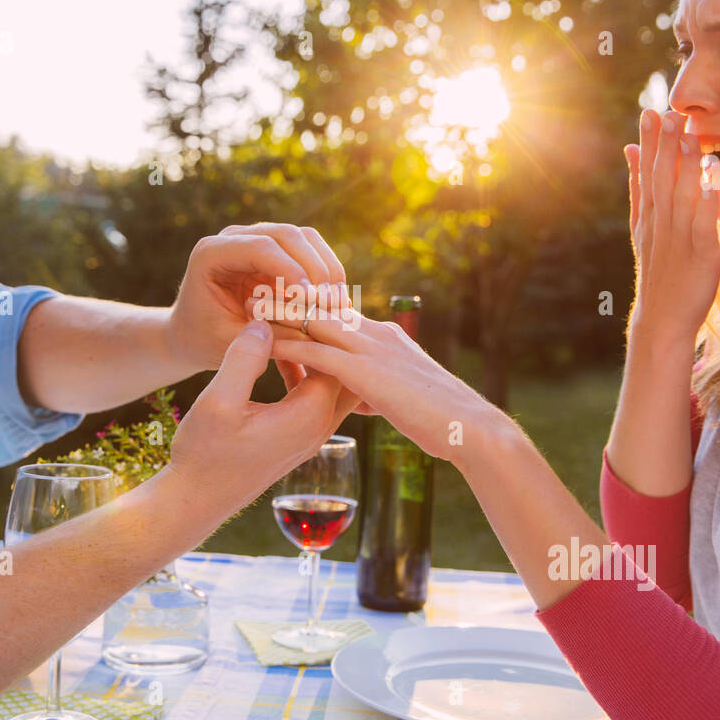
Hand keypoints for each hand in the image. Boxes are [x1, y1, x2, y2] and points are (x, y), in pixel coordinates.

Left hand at [165, 222, 349, 375]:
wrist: (195, 334)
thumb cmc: (205, 340)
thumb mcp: (228, 344)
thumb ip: (261, 336)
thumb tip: (305, 329)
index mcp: (211, 254)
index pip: (258, 248)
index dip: (289, 270)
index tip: (310, 301)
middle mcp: (234, 238)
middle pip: (286, 234)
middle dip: (313, 268)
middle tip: (331, 304)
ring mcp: (258, 240)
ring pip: (305, 238)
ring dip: (326, 269)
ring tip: (337, 304)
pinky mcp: (277, 252)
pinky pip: (311, 252)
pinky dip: (327, 274)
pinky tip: (334, 302)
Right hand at [167, 320, 360, 513]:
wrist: (197, 499)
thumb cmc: (204, 454)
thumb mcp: (219, 402)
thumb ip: (243, 360)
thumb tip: (263, 323)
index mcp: (309, 413)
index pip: (335, 354)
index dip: (319, 323)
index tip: (297, 298)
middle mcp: (320, 424)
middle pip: (348, 369)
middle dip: (330, 336)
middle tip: (306, 305)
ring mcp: (312, 432)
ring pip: (335, 382)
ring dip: (319, 353)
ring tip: (294, 322)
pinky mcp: (299, 435)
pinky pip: (318, 394)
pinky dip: (308, 370)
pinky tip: (279, 354)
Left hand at [268, 309, 505, 463]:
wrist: (471, 428)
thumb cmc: (443, 420)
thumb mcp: (406, 398)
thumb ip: (382, 392)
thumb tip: (368, 400)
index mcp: (386, 337)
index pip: (339, 313)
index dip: (309, 306)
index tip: (279, 301)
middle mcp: (377, 334)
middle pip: (323, 305)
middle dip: (289, 297)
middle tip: (254, 290)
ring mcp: (372, 350)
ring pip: (316, 320)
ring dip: (282, 312)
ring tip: (248, 304)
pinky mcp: (366, 372)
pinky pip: (318, 351)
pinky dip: (288, 343)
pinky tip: (263, 343)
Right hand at [624, 109, 719, 345]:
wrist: (662, 320)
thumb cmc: (659, 272)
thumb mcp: (642, 229)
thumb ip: (639, 190)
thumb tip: (631, 151)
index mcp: (647, 218)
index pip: (645, 174)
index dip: (648, 143)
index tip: (650, 112)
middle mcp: (659, 225)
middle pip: (660, 179)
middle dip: (663, 145)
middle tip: (667, 112)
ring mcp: (677, 240)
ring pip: (679, 196)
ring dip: (683, 166)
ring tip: (689, 135)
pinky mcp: (699, 255)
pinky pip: (701, 225)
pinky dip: (702, 204)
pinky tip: (707, 182)